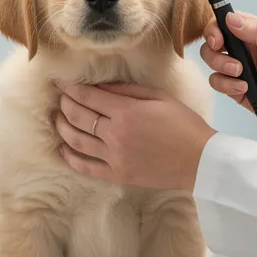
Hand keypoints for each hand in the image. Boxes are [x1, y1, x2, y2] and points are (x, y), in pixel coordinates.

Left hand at [52, 82, 215, 191]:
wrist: (200, 160)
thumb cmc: (183, 124)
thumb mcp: (158, 97)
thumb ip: (127, 90)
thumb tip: (100, 86)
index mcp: (126, 112)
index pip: (87, 96)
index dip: (69, 88)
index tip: (59, 82)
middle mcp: (115, 134)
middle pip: (77, 116)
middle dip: (64, 104)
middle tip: (59, 98)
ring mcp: (114, 157)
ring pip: (76, 140)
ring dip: (62, 127)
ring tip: (56, 118)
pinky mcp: (117, 174)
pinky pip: (85, 166)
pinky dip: (70, 156)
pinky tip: (63, 148)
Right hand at [199, 12, 256, 145]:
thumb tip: (230, 18)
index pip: (227, 21)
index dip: (215, 29)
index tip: (218, 40)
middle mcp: (246, 48)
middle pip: (213, 42)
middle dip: (215, 52)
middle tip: (232, 63)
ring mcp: (240, 69)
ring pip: (212, 63)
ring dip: (221, 68)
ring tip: (240, 75)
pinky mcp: (236, 89)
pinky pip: (218, 83)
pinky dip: (227, 86)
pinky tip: (244, 89)